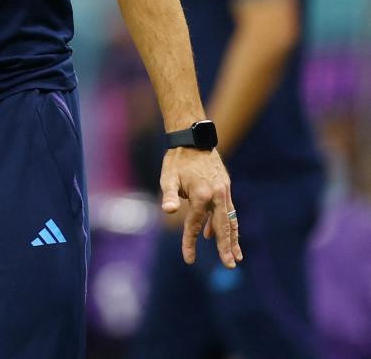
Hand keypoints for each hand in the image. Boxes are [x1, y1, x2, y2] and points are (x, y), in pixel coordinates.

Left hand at [159, 148, 242, 266]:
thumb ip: (169, 195)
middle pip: (222, 226)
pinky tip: (221, 235)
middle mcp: (217, 195)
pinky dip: (228, 225)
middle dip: (226, 247)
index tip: (188, 259)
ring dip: (233, 239)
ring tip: (236, 257)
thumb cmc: (177, 160)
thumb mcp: (168, 177)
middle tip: (230, 265)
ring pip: (230, 220)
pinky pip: (228, 211)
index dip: (190, 242)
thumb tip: (168, 210)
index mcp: (202, 194)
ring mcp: (224, 192)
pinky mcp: (226, 188)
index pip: (195, 224)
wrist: (193, 139)